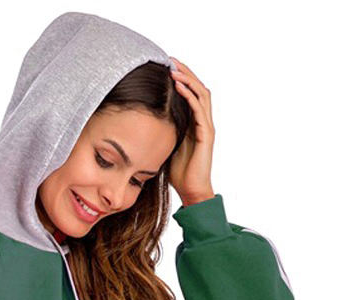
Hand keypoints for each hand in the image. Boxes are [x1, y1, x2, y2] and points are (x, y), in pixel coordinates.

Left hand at [168, 57, 215, 205]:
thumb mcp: (165, 146)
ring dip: (188, 80)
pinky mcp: (206, 134)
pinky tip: (179, 87)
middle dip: (185, 72)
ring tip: (175, 69)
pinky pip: (199, 110)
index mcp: (193, 123)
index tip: (166, 67)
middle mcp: (202, 121)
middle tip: (170, 60)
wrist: (191, 190)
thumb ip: (160, 132)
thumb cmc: (178, 173)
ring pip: (201, 94)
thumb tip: (141, 123)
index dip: (181, 78)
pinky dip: (190, 96)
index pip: (190, 93)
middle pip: (197, 88)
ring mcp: (206, 127)